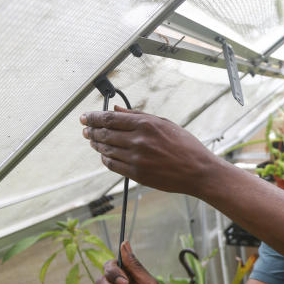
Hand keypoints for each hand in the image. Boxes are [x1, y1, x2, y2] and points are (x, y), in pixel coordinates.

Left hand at [80, 107, 211, 194]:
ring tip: (93, 141)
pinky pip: (113, 165)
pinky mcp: (137, 174)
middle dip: (91, 131)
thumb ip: (137, 116)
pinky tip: (104, 155)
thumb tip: (114, 109)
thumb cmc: (185, 146)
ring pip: (106, 149)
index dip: (93, 117)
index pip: (109, 118)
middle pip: (104, 133)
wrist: (198, 171)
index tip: (85, 117)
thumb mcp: (164, 123)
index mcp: (146, 125)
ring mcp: (137, 159)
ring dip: (97, 144)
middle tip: (85, 129)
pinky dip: (105, 159)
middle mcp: (139, 141)